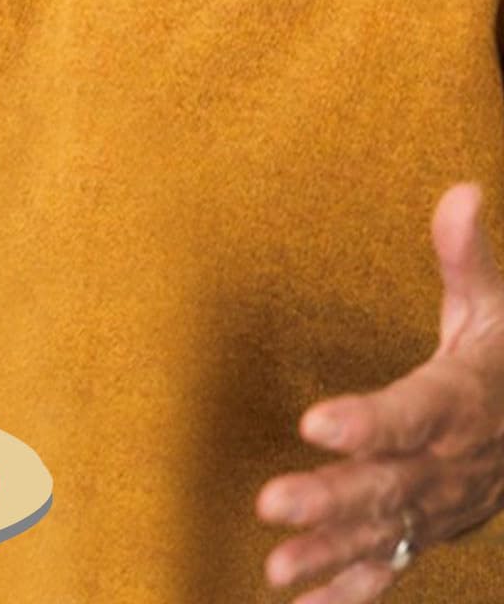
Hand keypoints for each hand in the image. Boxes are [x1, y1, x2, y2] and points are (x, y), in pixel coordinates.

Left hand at [256, 183, 503, 600]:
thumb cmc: (503, 360)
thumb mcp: (493, 309)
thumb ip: (467, 258)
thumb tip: (461, 190)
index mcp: (460, 402)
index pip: (411, 413)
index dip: (367, 421)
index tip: (315, 421)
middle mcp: (451, 464)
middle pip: (390, 484)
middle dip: (334, 498)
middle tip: (273, 503)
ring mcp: (443, 506)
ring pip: (387, 534)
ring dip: (333, 552)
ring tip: (275, 566)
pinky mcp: (432, 531)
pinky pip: (395, 567)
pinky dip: (352, 592)